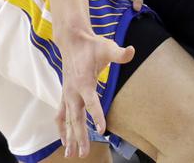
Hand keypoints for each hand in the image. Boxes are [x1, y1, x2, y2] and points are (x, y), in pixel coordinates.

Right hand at [56, 28, 133, 156]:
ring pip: (67, 120)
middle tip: (84, 153)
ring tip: (70, 154)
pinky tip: (64, 141)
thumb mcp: (107, 47)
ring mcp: (67, 94)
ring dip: (69, 137)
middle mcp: (73, 91)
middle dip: (80, 137)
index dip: (97, 116)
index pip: (91, 102)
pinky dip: (61, 128)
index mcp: (84, 82)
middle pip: (76, 118)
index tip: (102, 130)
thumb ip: (119, 53)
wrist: (71, 40)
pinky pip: (61, 115)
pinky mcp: (64, 95)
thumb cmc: (91, 45)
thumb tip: (132, 51)